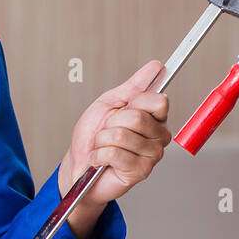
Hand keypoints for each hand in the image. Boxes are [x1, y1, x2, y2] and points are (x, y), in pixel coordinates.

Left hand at [60, 59, 170, 205]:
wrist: (79, 165)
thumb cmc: (93, 136)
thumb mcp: (110, 104)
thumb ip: (134, 86)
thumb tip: (156, 66)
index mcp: (155, 118)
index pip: (158, 101)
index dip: (134, 103)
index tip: (121, 110)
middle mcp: (159, 136)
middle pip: (137, 117)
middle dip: (111, 122)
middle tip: (107, 131)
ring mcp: (152, 155)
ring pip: (122, 135)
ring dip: (102, 140)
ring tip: (102, 146)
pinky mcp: (140, 171)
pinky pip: (114, 153)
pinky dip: (98, 155)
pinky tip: (99, 159)